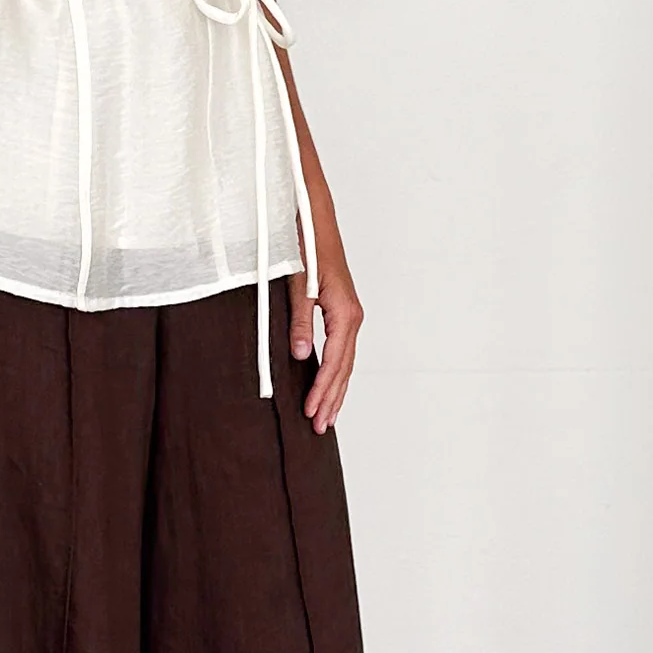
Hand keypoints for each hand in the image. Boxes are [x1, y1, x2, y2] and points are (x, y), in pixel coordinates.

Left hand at [289, 252, 361, 432]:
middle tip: (320, 427)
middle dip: (332, 399)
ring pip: (345, 363)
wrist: (317, 224)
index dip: (322, 389)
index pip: (334, 362)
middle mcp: (352, 317)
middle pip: (344, 368)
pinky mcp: (343, 313)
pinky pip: (342, 351)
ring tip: (327, 416)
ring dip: (336, 390)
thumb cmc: (308, 250)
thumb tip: (300, 355)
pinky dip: (336, 372)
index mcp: (344, 314)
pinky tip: (329, 385)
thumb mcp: (300, 286)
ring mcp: (349, 316)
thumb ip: (301, 322)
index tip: (311, 411)